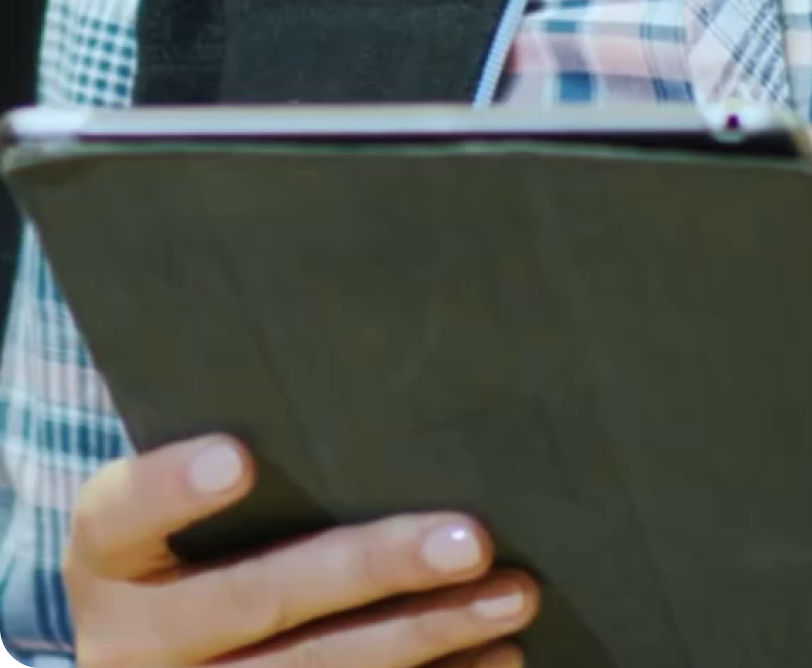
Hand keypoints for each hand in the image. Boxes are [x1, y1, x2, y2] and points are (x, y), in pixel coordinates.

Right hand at [65, 433, 540, 667]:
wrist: (165, 658)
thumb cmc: (201, 541)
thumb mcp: (185, 508)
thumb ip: (248, 456)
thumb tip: (377, 365)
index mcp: (106, 560)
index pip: (120, 514)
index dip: (173, 487)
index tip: (239, 458)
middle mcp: (127, 642)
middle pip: (251, 600)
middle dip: (370, 566)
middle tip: (471, 539)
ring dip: (425, 635)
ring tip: (513, 595)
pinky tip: (495, 655)